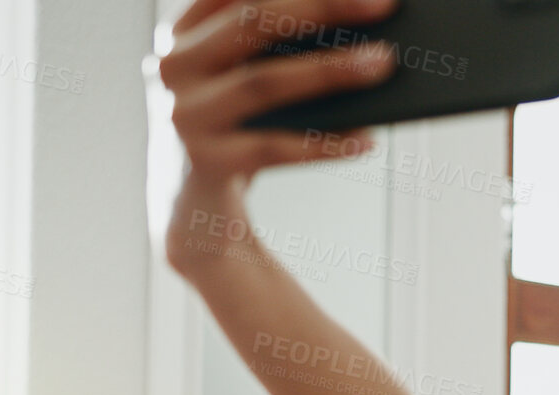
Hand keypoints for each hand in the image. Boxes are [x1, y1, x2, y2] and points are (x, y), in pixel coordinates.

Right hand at [155, 0, 398, 269]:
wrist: (195, 209)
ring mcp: (184, 114)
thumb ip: (281, 51)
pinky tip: (368, 139)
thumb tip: (364, 40)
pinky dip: (325, 142)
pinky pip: (274, 148)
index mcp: (185, 32)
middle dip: (323, 7)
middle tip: (383, 4)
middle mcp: (173, 65)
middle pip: (253, 22)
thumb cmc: (238, 130)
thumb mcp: (248, 81)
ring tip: (384, 62)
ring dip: (331, 70)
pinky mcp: (204, 162)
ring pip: (264, 82)